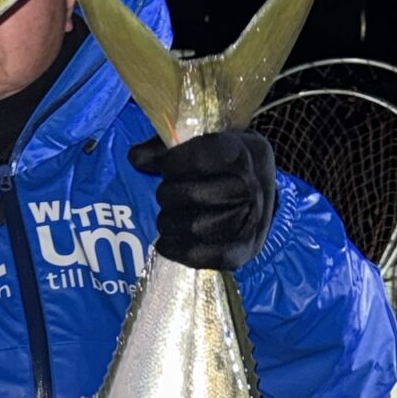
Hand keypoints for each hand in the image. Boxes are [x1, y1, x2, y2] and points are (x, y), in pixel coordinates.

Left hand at [128, 130, 276, 269]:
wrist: (261, 193)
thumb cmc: (224, 164)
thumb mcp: (204, 142)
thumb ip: (167, 147)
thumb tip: (135, 158)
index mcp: (244, 154)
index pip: (199, 158)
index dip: (172, 163)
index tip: (167, 167)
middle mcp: (253, 188)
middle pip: (193, 196)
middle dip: (168, 194)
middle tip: (166, 195)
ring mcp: (251, 223)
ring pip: (194, 227)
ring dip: (168, 223)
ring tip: (167, 217)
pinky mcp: (242, 252)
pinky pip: (200, 255)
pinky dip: (174, 250)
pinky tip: (165, 242)